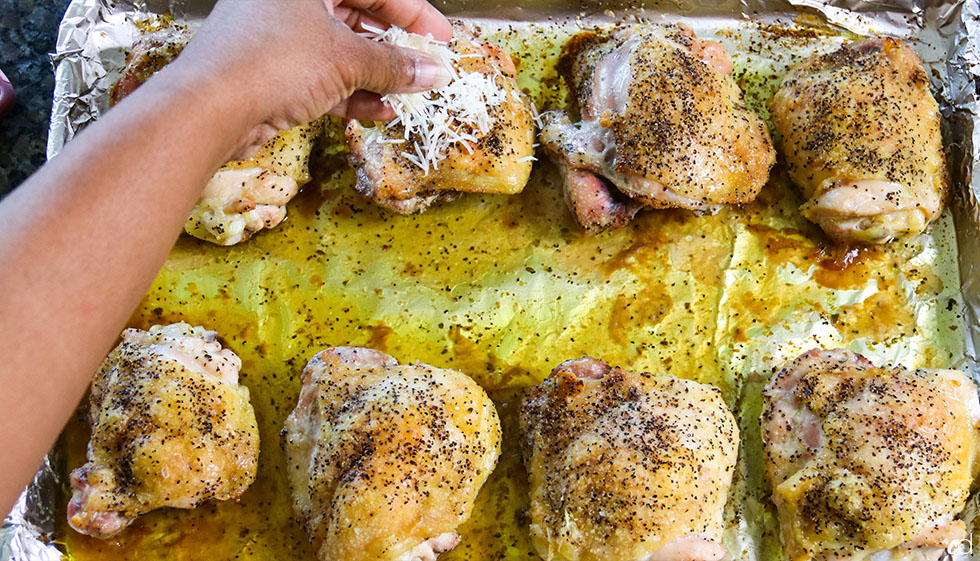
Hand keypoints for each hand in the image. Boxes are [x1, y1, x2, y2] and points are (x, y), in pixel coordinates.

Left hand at [164, 0, 452, 156]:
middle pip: (356, 17)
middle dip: (394, 48)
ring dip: (376, 76)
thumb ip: (392, 65)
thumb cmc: (271, 62)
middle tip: (425, 67)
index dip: (413, 12)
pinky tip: (378, 111)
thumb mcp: (345, 59)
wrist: (209, 107)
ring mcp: (278, 37)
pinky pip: (322, 79)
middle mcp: (289, 1)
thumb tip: (431, 71)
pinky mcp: (271, 73)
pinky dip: (350, 94)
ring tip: (407, 94)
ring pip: (339, 52)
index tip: (441, 36)